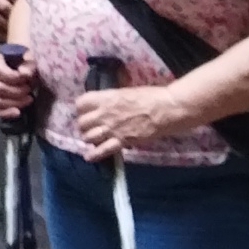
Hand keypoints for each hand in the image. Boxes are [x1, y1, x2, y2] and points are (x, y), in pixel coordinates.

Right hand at [0, 45, 41, 121]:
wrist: (9, 65)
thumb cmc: (18, 61)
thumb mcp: (26, 57)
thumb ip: (27, 64)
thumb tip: (25, 74)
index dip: (13, 77)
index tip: (27, 77)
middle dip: (17, 91)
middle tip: (29, 89)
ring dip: (15, 102)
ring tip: (28, 98)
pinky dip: (5, 113)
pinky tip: (17, 112)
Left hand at [66, 81, 181, 155]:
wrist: (167, 109)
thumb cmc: (151, 96)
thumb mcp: (125, 92)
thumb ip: (111, 100)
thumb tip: (104, 104)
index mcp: (106, 98)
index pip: (80, 103)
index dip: (81, 108)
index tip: (85, 111)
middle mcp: (104, 114)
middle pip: (82, 122)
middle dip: (84, 125)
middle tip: (90, 127)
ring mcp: (112, 128)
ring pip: (88, 137)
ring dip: (89, 139)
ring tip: (93, 139)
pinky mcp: (121, 141)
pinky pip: (102, 150)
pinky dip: (94, 155)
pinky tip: (89, 157)